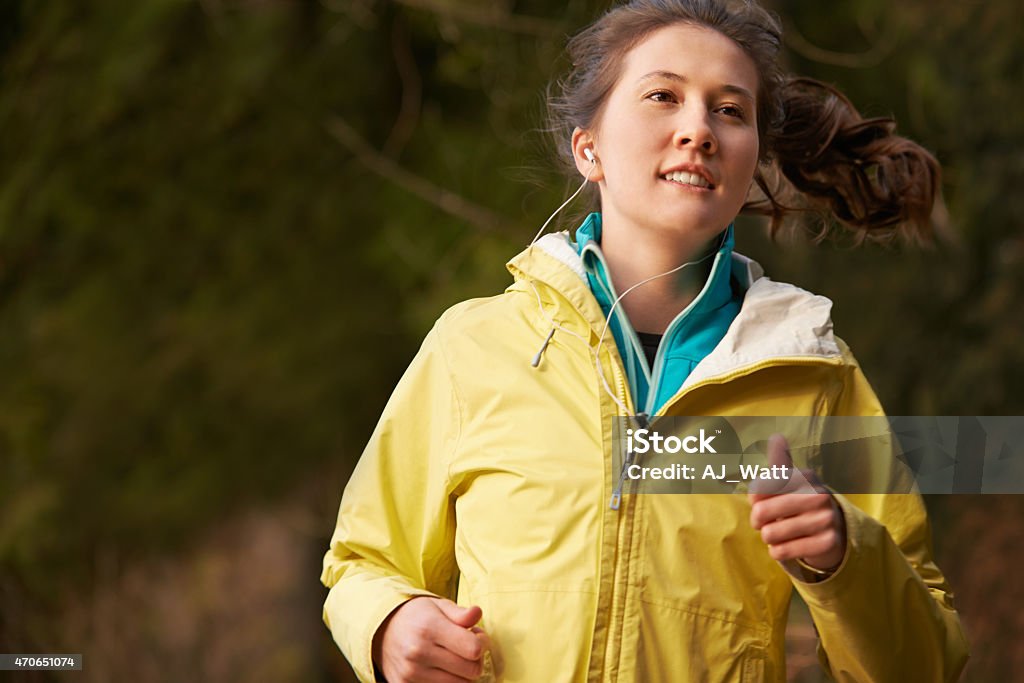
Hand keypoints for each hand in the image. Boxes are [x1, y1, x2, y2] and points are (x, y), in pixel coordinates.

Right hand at [373, 596, 489, 682]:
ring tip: (454, 657)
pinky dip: (448, 682)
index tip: (478, 636)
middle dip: (475, 659)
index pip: (473, 649)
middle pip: (470, 671)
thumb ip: (460, 613)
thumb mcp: (438, 606)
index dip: (482, 643)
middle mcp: (419, 652)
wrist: (381, 629)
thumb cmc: (416, 615)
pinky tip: (443, 668)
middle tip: (467, 647)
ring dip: (462, 673)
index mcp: (429, 627)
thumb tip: (477, 613)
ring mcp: (411, 673)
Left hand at [748, 434, 845, 571]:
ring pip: (770, 534)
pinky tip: (785, 545)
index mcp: (806, 476)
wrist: (832, 531)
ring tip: (777, 533)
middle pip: (762, 512)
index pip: (760, 486)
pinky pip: (782, 551)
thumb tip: (777, 436)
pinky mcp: (827, 543)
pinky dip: (777, 551)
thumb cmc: (800, 501)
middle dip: (757, 520)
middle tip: (763, 521)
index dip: (753, 497)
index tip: (757, 500)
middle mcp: (819, 495)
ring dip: (768, 537)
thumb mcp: (791, 479)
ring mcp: (826, 520)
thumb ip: (780, 460)